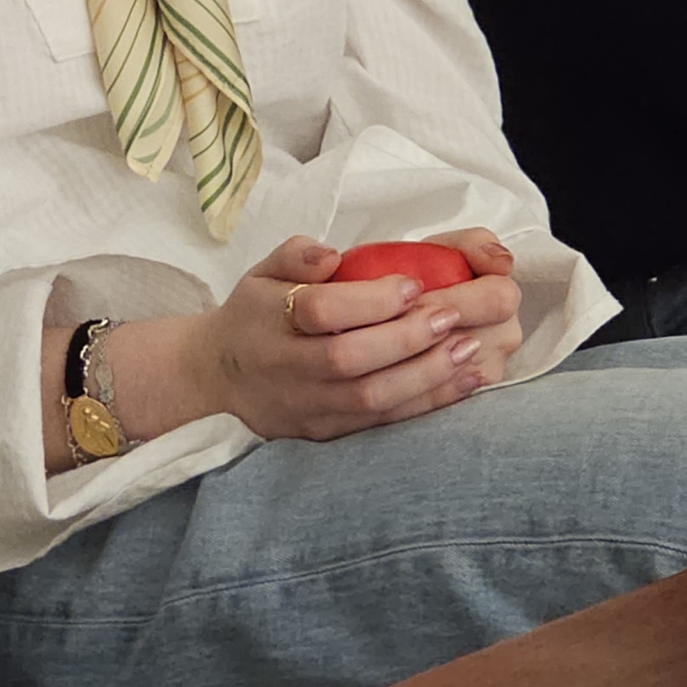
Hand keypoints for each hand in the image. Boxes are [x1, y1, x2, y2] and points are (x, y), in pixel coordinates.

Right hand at [194, 229, 521, 441]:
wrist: (217, 379)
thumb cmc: (255, 315)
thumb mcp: (262, 272)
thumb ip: (295, 254)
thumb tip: (330, 254)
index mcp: (268, 318)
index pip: (318, 309)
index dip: (369, 299)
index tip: (412, 284)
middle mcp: (285, 366)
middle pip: (347, 359)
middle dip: (406, 338)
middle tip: (451, 316)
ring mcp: (306, 406)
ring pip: (370, 399)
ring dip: (426, 375)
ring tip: (469, 348)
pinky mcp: (326, 432)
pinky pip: (380, 422)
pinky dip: (426, 403)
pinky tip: (464, 380)